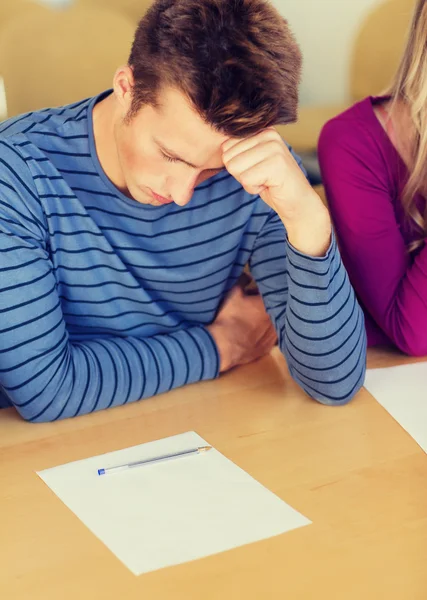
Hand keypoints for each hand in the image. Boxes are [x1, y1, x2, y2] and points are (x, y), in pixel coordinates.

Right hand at [207, 283, 276, 372]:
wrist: (224, 346)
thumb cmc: (229, 317)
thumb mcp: (233, 293)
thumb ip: (242, 280)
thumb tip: (248, 275)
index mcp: (269, 303)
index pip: (270, 292)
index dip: (259, 290)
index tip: (251, 291)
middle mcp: (276, 319)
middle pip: (273, 308)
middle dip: (264, 305)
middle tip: (251, 305)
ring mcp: (273, 336)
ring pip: (274, 324)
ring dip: (266, 320)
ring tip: (253, 319)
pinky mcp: (267, 348)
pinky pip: (270, 338)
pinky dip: (264, 334)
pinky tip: (255, 334)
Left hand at [222, 128, 330, 255]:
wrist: (297, 202)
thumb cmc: (272, 183)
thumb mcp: (253, 161)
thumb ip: (238, 150)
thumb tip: (218, 146)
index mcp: (261, 130)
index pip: (226, 147)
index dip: (237, 165)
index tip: (256, 168)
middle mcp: (268, 133)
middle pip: (229, 158)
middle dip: (241, 174)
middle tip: (261, 176)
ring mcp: (273, 147)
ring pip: (235, 168)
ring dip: (247, 181)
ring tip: (265, 179)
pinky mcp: (276, 163)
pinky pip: (246, 180)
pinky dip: (254, 189)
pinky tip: (269, 185)